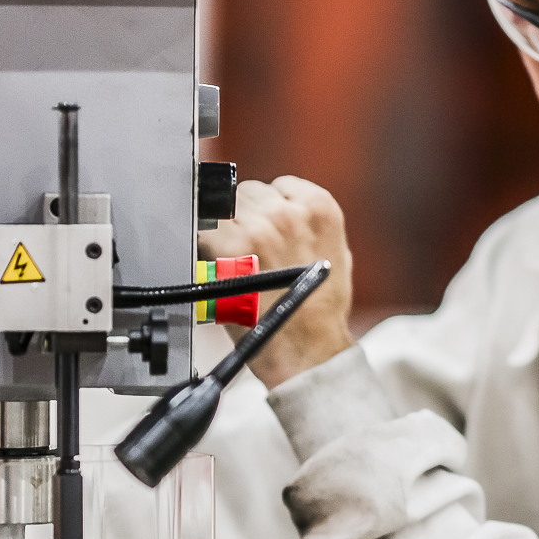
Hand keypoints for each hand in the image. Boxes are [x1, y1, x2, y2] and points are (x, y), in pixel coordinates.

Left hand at [201, 176, 353, 389]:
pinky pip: (203, 231)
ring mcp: (257, 228)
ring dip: (224, 231)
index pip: (279, 186)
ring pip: (223, 208)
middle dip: (246, 218)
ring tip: (237, 264)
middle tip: (251, 253)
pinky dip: (205, 247)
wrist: (307, 351)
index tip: (268, 229)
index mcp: (319, 207)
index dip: (270, 210)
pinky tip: (218, 266)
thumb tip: (280, 209)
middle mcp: (288, 211)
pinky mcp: (228, 250)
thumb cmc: (321, 312)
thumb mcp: (335, 255)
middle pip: (247, 192)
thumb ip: (309, 225)